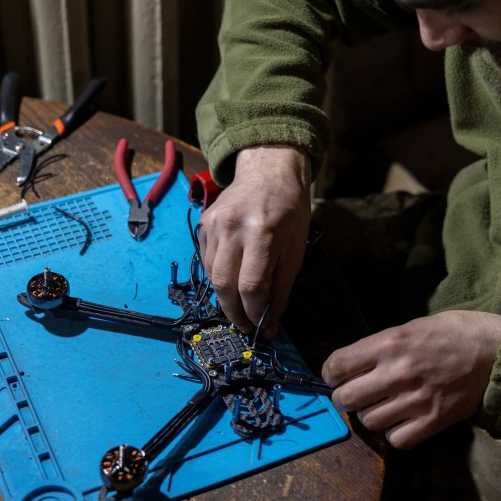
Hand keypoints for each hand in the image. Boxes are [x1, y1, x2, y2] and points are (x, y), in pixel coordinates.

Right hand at [198, 144, 311, 337]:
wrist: (269, 171)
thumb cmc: (290, 212)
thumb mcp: (296, 249)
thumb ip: (282, 287)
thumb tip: (269, 323)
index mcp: (263, 234)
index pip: (252, 287)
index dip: (255, 313)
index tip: (260, 328)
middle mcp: (234, 228)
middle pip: (225, 285)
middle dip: (234, 313)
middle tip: (244, 325)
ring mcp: (214, 224)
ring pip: (212, 275)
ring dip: (225, 297)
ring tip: (239, 305)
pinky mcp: (203, 223)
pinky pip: (206, 260)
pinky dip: (218, 276)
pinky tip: (232, 278)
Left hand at [322, 310, 500, 448]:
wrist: (494, 350)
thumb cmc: (453, 332)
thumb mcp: (412, 326)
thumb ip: (382, 346)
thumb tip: (353, 364)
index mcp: (390, 343)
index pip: (337, 365)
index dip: (330, 373)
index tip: (336, 375)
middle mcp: (398, 372)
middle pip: (347, 398)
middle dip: (345, 397)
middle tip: (355, 394)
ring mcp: (416, 399)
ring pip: (369, 421)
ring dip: (371, 415)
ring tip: (384, 405)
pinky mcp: (434, 420)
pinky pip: (396, 439)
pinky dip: (394, 433)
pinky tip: (402, 420)